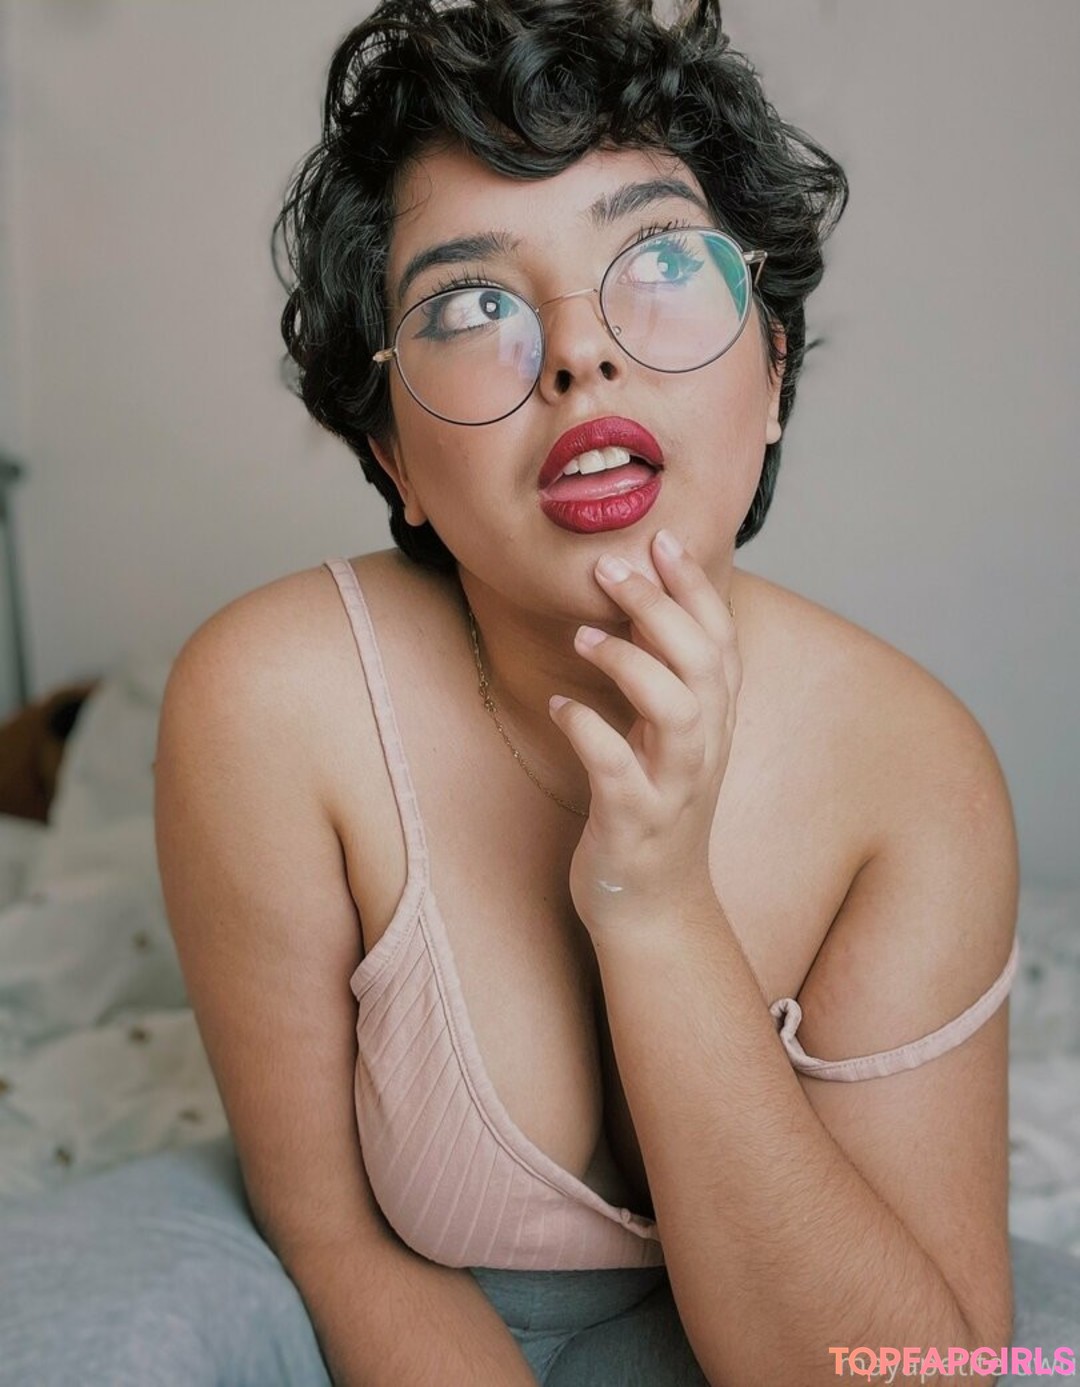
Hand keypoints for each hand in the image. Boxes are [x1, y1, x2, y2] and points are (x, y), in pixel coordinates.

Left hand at [548, 528, 740, 942]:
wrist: (654, 904)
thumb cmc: (655, 805)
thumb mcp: (671, 736)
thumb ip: (667, 677)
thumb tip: (644, 603)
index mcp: (714, 719)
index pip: (720, 637)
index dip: (696, 585)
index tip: (663, 538)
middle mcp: (705, 747)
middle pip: (700, 661)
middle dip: (660, 606)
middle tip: (610, 568)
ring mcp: (675, 786)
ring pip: (678, 710)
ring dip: (631, 665)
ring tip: (583, 637)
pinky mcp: (637, 821)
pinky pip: (618, 769)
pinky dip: (589, 731)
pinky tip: (560, 707)